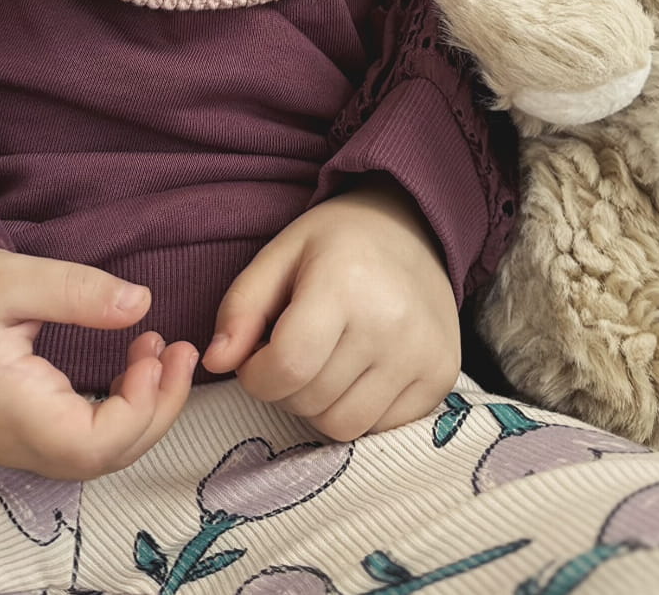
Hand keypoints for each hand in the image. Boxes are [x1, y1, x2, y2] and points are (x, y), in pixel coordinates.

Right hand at [0, 248, 197, 479]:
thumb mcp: (12, 278)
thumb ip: (75, 291)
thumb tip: (141, 303)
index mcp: (13, 410)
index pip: (89, 445)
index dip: (136, 410)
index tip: (151, 352)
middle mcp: (20, 444)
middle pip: (106, 458)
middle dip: (158, 409)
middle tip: (182, 352)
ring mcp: (24, 448)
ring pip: (101, 456)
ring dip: (146, 410)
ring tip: (165, 353)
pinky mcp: (32, 439)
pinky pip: (88, 445)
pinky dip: (124, 413)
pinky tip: (136, 369)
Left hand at [201, 176, 459, 440]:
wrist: (415, 229)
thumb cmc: (337, 244)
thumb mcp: (279, 256)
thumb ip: (240, 307)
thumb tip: (215, 362)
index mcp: (345, 284)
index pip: (287, 368)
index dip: (256, 375)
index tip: (257, 355)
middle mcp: (391, 323)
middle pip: (311, 402)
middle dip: (286, 387)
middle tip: (295, 350)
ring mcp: (423, 354)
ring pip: (343, 426)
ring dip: (320, 405)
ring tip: (325, 362)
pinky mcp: (442, 379)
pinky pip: (380, 429)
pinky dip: (358, 410)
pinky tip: (359, 371)